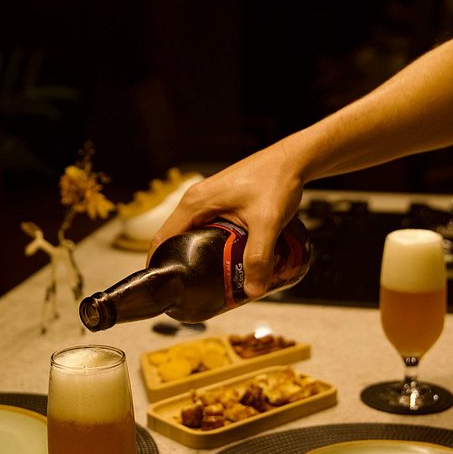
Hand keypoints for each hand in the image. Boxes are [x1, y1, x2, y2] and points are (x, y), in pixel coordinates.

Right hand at [147, 140, 305, 297]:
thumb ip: (259, 257)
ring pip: (190, 234)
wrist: (293, 160)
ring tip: (207, 282)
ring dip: (195, 256)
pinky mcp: (220, 202)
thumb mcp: (267, 223)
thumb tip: (252, 290)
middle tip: (191, 292)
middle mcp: (195, 200)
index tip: (167, 290)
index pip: (162, 240)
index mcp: (194, 203)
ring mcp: (207, 200)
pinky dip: (208, 245)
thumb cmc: (277, 181)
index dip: (159, 266)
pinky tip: (224, 260)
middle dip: (179, 265)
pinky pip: (204, 227)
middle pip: (174, 239)